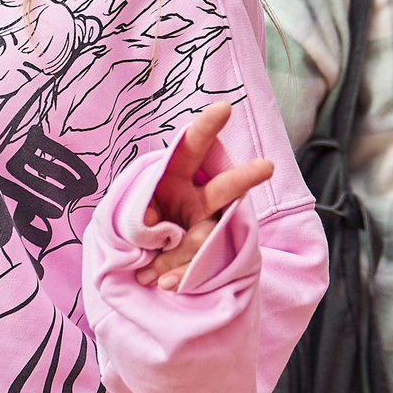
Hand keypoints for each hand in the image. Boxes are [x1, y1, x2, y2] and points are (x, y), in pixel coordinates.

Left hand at [134, 102, 272, 292]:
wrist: (136, 265)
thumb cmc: (131, 229)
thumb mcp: (125, 217)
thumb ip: (141, 219)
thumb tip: (160, 233)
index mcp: (174, 176)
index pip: (190, 148)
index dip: (207, 128)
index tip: (224, 108)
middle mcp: (198, 199)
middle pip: (225, 187)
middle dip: (245, 177)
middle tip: (266, 168)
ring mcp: (208, 228)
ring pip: (206, 238)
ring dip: (176, 257)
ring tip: (149, 273)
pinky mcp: (210, 257)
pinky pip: (200, 266)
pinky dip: (179, 276)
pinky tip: (165, 283)